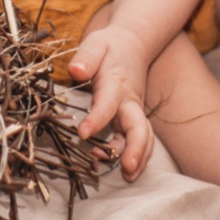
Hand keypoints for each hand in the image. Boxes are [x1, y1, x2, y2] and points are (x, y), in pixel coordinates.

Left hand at [70, 25, 154, 181]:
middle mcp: (129, 102)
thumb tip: (76, 71)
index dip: (97, 120)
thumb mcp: (96, 44)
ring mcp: (134, 112)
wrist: (133, 44)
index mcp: (116, 84)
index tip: (83, 133)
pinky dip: (136, 155)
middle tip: (127, 169)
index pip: (108, 104)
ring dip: (138, 157)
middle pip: (139, 127)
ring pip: (143, 137)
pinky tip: (125, 170)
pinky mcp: (133, 119)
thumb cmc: (110, 46)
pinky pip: (139, 139)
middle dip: (135, 149)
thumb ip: (86, 57)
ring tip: (128, 176)